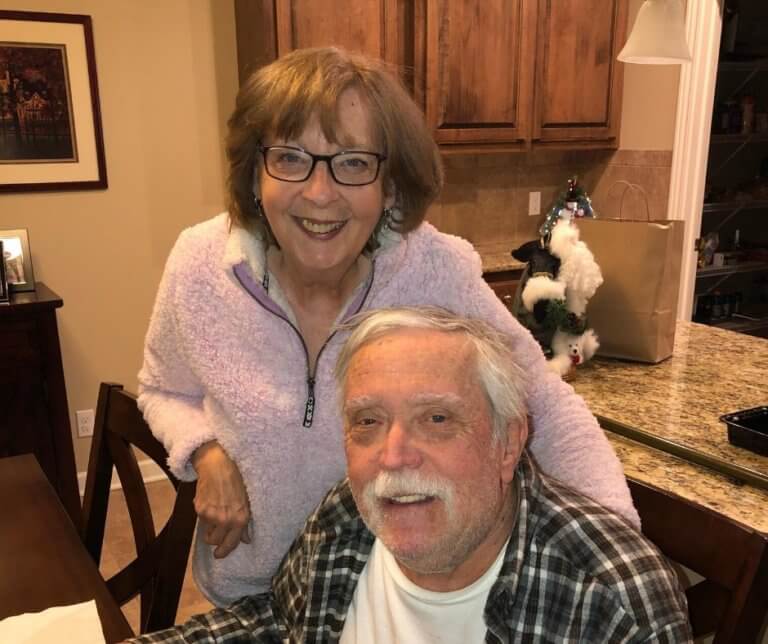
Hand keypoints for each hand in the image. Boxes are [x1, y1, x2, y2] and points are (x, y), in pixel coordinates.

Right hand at [192, 441, 250, 557]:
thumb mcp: (247, 501)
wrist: (218, 464)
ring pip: (207, 533)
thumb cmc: (236, 480)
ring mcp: (212, 515)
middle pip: (216, 542)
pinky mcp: (200, 509)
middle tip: (216, 533)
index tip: (219, 554)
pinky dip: (204, 516)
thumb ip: (247, 522)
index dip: (224, 551)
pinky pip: (201, 521)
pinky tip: (210, 503)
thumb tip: (247, 540)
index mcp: (240, 518)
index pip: (231, 543)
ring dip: (209, 528)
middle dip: (215, 539)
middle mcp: (226, 520)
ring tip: (214, 515)